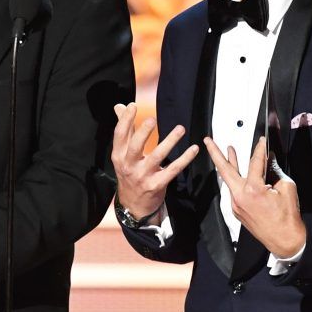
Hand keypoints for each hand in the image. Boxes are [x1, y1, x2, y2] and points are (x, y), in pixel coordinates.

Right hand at [110, 102, 198, 223]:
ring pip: (157, 156)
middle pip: (135, 146)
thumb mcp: (122, 154)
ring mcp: (143, 176)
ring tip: (180, 129)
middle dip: (143, 132)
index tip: (133, 106)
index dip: (125, 120)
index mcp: (119, 155)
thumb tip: (119, 106)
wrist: (133, 206)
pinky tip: (193, 149)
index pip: (119, 135)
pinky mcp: (157, 185)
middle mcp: (129, 165)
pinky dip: (184, 159)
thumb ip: (124, 130)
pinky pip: (173, 169)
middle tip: (152, 119)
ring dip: (170, 142)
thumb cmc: (129, 174)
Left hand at [203, 136, 304, 258]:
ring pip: (229, 180)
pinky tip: (240, 172)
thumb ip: (275, 172)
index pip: (254, 163)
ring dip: (228, 164)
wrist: (285, 242)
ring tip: (227, 150)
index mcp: (253, 190)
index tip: (262, 140)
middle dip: (214, 153)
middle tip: (207, 140)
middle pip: (224, 170)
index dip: (259, 149)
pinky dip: (237, 179)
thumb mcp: (287, 189)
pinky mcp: (237, 210)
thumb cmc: (287, 219)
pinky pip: (235, 190)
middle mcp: (240, 197)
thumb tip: (269, 161)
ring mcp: (236, 205)